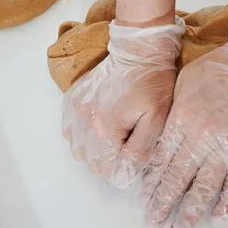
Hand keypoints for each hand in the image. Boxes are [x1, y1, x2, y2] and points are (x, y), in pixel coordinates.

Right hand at [62, 19, 183, 188]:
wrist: (139, 52)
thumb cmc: (152, 84)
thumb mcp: (156, 119)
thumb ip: (139, 151)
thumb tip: (124, 175)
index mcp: (104, 128)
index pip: (107, 169)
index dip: (123, 168)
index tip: (135, 154)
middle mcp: (82, 120)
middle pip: (91, 161)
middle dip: (109, 161)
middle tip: (127, 143)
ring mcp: (74, 109)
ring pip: (78, 148)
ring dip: (95, 150)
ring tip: (115, 134)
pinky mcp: (71, 100)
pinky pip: (70, 130)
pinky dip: (83, 135)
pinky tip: (100, 125)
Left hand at [142, 7, 227, 227]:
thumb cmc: (225, 66)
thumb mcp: (185, 81)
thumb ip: (173, 110)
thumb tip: (163, 132)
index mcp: (181, 120)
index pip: (160, 160)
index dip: (150, 183)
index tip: (144, 199)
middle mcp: (200, 139)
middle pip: (175, 179)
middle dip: (161, 205)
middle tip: (152, 223)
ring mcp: (226, 150)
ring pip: (202, 190)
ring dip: (189, 214)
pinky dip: (226, 206)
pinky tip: (218, 219)